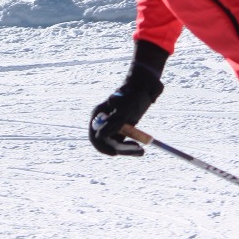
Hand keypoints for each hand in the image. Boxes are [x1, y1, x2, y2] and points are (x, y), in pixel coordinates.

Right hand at [89, 41, 167, 155]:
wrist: (144, 86)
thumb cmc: (133, 94)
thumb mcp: (124, 108)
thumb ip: (113, 122)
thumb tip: (100, 136)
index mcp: (99, 115)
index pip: (94, 136)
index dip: (103, 146)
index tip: (115, 152)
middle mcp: (103, 122)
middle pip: (105, 143)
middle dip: (120, 149)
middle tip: (136, 150)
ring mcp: (112, 126)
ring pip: (115, 145)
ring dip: (127, 150)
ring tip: (141, 151)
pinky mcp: (122, 130)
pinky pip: (123, 144)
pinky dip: (131, 147)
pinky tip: (140, 149)